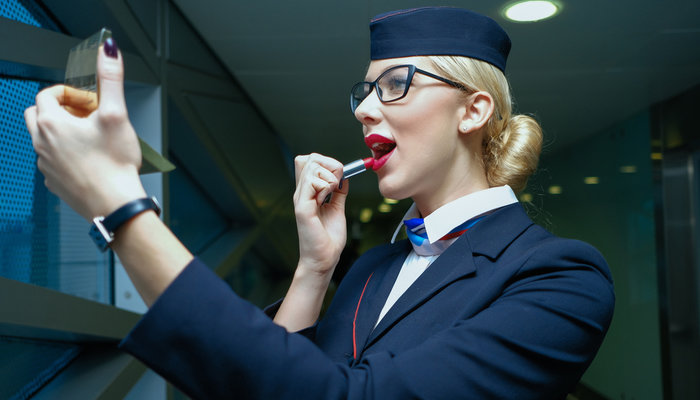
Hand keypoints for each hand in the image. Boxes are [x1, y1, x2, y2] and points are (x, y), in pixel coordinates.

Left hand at [24, 39, 145, 219]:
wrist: (115, 205)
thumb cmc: (115, 164)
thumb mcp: (117, 114)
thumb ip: (111, 79)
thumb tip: (108, 50)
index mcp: (52, 123)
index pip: (49, 94)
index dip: (71, 93)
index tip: (92, 102)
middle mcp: (42, 143)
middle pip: (38, 115)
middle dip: (61, 110)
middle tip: (87, 117)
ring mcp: (46, 165)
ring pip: (45, 139)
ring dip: (64, 133)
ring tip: (92, 139)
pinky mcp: (55, 183)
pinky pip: (53, 161)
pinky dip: (67, 155)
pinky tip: (91, 160)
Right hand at [293, 153, 347, 276]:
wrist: (324, 258)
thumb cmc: (328, 238)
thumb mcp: (337, 208)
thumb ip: (339, 192)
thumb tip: (344, 177)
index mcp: (308, 192)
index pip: (308, 161)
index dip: (326, 161)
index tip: (340, 176)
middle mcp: (302, 193)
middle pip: (309, 158)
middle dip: (330, 164)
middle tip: (338, 182)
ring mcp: (300, 199)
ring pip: (312, 167)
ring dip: (329, 177)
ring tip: (332, 193)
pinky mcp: (302, 208)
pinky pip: (312, 183)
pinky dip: (325, 186)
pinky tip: (326, 200)